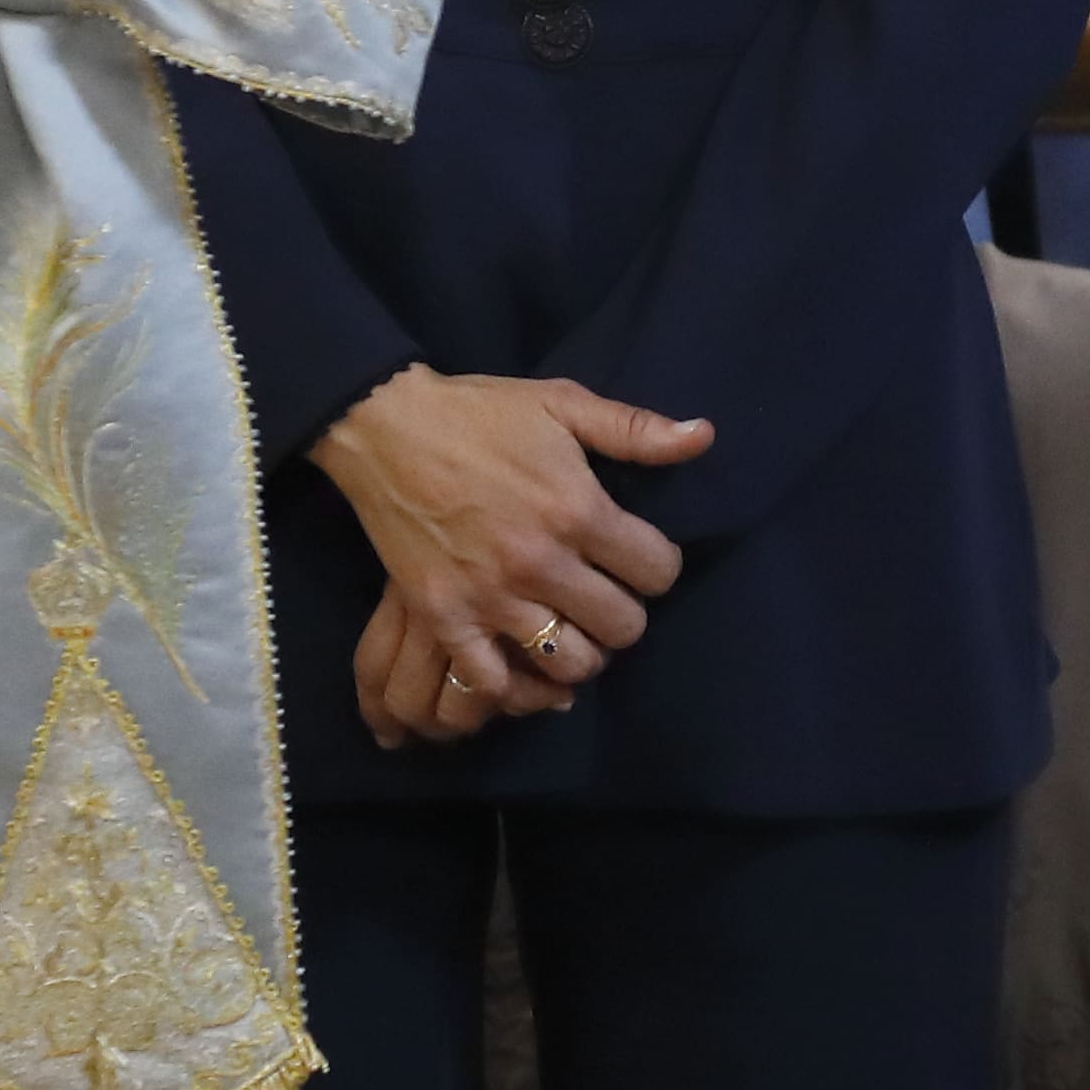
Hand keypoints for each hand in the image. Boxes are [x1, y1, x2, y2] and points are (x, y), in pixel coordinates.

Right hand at [308, 369, 702, 743]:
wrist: (386, 428)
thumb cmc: (481, 414)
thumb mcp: (561, 403)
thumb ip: (635, 429)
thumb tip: (703, 436)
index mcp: (577, 509)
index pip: (658, 572)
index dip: (658, 566)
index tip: (638, 557)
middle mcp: (540, 562)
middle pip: (623, 627)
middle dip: (625, 613)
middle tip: (605, 595)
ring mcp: (490, 597)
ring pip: (570, 663)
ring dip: (581, 651)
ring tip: (572, 630)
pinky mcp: (444, 618)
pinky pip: (494, 681)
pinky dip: (518, 686)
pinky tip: (527, 665)